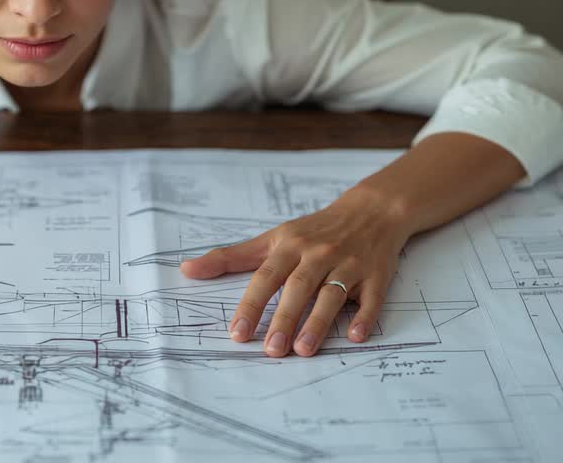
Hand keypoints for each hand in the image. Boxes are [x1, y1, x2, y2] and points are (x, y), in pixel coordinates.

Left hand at [179, 198, 409, 357]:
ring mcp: (349, 264)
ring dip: (318, 322)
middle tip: (271, 351)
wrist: (370, 212)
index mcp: (289, 246)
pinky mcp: (376, 276)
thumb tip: (186, 270)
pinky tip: (354, 336)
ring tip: (303, 350)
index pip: (266, 277)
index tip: (237, 332)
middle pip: (298, 288)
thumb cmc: (313, 230)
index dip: (251, 305)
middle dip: (284, 319)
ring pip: (332, 294)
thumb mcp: (271, 238)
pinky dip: (364, 316)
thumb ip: (230, 257)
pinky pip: (371, 298)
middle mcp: (318, 254)